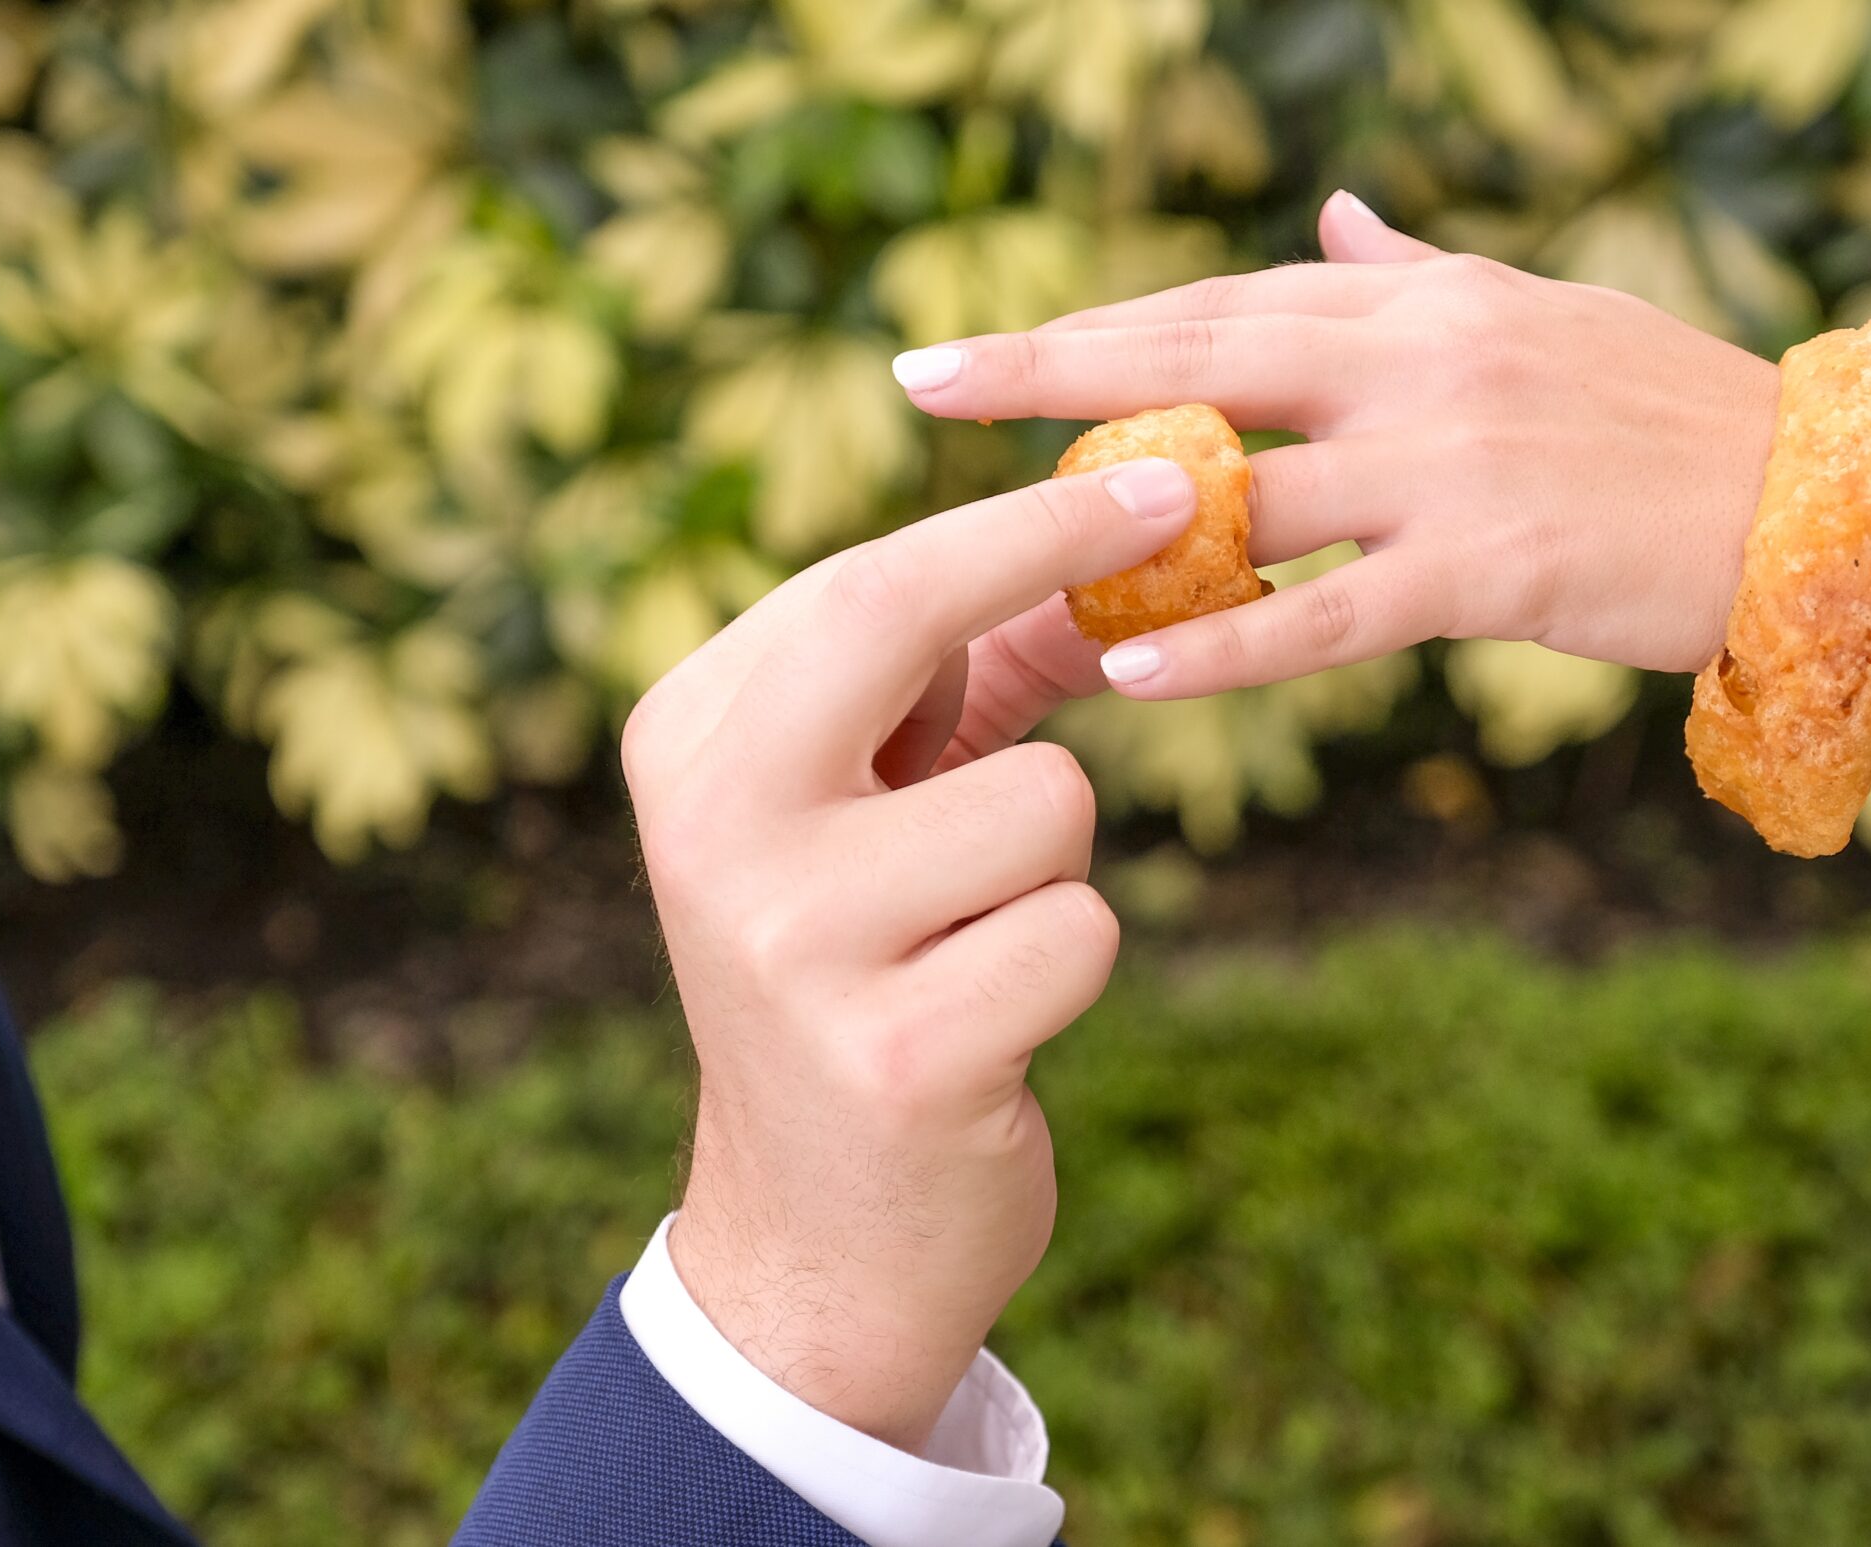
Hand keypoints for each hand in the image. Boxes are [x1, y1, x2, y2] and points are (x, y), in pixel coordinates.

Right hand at [622, 455, 1198, 1452]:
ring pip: (1047, 803)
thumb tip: (1123, 535)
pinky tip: (992, 1025)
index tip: (1154, 470)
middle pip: (898, 614)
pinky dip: (1070, 968)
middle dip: (1054, 550)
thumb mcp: (880, 812)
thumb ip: (973, 674)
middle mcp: (711, 828)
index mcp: (687, 745)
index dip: (1022, 518)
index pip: (861, 580)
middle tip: (1182, 508)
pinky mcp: (897, 1053)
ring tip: (974, 941)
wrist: (821, 1230)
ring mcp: (792, 945)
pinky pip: (1078, 932)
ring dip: (1057, 869)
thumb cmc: (867, 976)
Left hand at [887, 190, 1779, 694]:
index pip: (1221, 305)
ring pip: (1251, 489)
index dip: (1094, 327)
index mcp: (1418, 303)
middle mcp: (1420, 361)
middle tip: (925, 384)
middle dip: (1052, 374)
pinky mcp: (1491, 569)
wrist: (1819, 500)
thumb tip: (1327, 221)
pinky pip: (1327, 613)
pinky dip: (1225, 644)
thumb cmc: (1664, 407)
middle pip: (1200, 358)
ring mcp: (1452, 462)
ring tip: (1002, 562)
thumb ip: (1410, 274)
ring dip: (1119, 525)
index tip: (983, 347)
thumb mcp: (1532, 310)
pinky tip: (1131, 670)